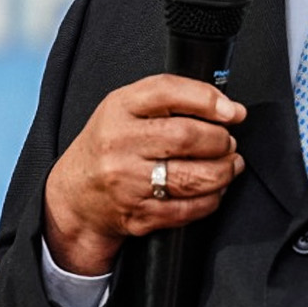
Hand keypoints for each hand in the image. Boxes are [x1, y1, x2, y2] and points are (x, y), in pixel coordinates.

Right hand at [43, 75, 247, 275]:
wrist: (75, 195)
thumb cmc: (109, 146)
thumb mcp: (126, 109)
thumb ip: (170, 99)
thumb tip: (229, 109)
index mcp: (118, 109)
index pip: (167, 92)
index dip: (207, 99)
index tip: (232, 111)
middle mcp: (119, 143)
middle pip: (186, 137)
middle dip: (220, 140)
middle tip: (228, 142)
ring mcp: (127, 182)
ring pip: (193, 178)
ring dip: (224, 171)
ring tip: (229, 165)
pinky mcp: (138, 214)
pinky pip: (188, 209)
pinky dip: (211, 199)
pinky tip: (214, 190)